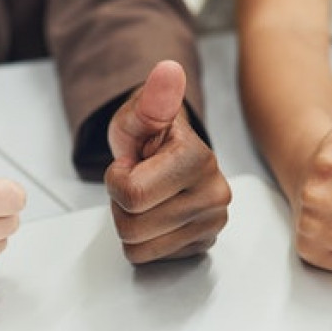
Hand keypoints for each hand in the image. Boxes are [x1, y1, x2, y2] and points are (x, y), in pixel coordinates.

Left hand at [104, 60, 230, 263]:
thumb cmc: (148, 136)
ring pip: (138, 247)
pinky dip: (143, 240)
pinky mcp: (202, 244)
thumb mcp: (139, 114)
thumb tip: (168, 72)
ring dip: (129, 223)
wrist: (163, 155)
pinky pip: (149, 258)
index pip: (132, 195)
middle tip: (136, 182)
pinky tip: (154, 214)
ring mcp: (212, 223)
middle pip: (133, 226)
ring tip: (144, 198)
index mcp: (198, 159)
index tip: (130, 164)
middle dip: (121, 204)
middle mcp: (215, 194)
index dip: (116, 180)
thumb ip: (151, 100)